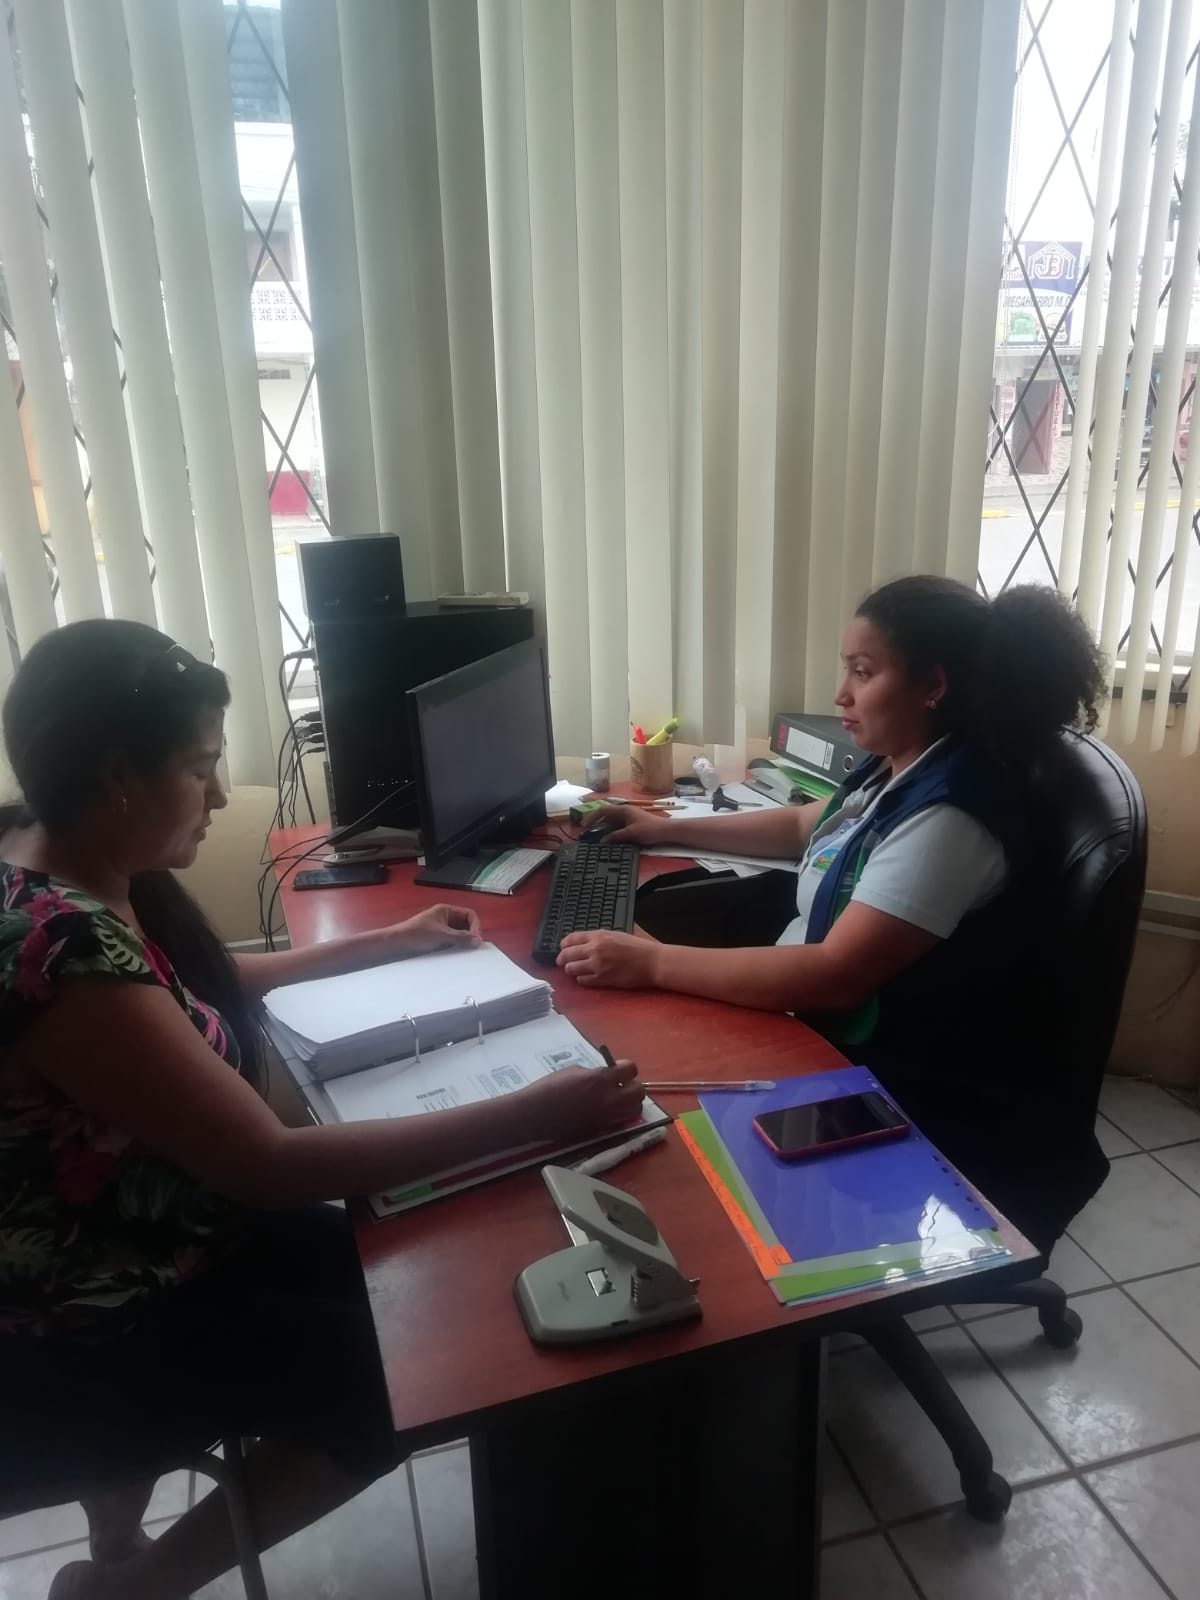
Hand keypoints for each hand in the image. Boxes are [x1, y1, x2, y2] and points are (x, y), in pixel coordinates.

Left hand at [388, 904, 482, 956]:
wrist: (397, 943)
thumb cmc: (418, 934)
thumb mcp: (442, 935)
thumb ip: (461, 938)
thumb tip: (479, 941)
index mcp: (446, 910)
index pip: (469, 914)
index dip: (475, 926)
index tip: (475, 940)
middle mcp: (445, 917)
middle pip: (465, 924)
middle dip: (470, 934)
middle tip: (472, 948)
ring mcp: (441, 928)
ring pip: (459, 934)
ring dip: (463, 941)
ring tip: (465, 952)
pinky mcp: (437, 938)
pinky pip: (451, 941)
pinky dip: (456, 946)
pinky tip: (456, 954)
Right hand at [520, 1060, 643, 1143]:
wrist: (535, 1115)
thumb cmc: (549, 1087)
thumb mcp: (574, 1071)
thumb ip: (596, 1073)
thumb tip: (608, 1076)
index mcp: (601, 1079)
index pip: (631, 1069)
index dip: (626, 1068)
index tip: (618, 1068)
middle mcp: (609, 1099)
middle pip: (640, 1092)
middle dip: (633, 1085)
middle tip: (621, 1084)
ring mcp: (607, 1116)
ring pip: (635, 1109)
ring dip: (630, 1101)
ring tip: (616, 1098)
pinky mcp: (601, 1129)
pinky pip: (621, 1119)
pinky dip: (620, 1112)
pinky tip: (605, 1108)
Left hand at [557, 929, 658, 988]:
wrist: (651, 962)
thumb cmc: (638, 947)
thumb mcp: (616, 934)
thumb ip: (598, 937)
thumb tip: (582, 942)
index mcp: (598, 936)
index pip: (570, 939)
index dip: (564, 944)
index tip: (563, 948)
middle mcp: (595, 950)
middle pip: (566, 955)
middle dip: (562, 959)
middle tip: (563, 962)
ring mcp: (597, 966)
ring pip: (571, 969)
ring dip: (571, 970)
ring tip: (576, 970)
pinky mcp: (601, 980)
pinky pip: (582, 981)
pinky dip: (582, 980)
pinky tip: (587, 977)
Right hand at [585, 803, 670, 846]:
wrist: (666, 831)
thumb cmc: (650, 829)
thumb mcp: (631, 833)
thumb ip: (616, 836)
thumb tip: (602, 841)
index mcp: (623, 810)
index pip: (603, 810)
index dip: (592, 817)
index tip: (584, 826)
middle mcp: (624, 812)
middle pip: (606, 815)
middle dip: (595, 823)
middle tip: (587, 833)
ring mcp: (628, 818)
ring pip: (611, 822)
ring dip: (603, 828)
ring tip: (595, 837)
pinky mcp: (632, 824)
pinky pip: (617, 826)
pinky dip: (610, 832)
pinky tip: (608, 839)